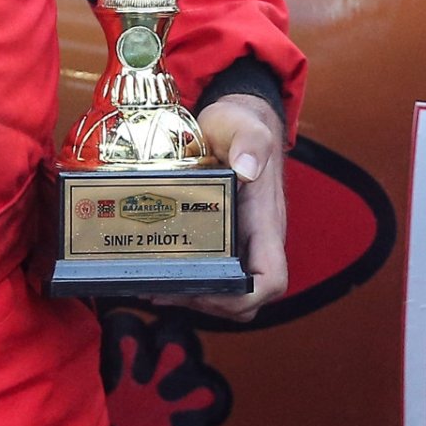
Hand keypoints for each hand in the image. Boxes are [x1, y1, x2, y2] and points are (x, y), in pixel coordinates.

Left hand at [163, 92, 287, 322]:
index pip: (271, 279)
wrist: (231, 122)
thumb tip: (247, 169)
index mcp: (265, 222)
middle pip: (246, 299)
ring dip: (194, 299)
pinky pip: (210, 276)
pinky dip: (186, 284)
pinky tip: (156, 277)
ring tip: (154, 288)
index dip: (244, 296)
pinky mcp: (219, 242)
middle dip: (208, 303)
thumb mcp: (242, 125)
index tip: (208, 288)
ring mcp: (238, 244)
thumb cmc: (239, 125)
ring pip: (227, 294)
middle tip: (167, 290)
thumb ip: (249, 141)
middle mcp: (255, 240)